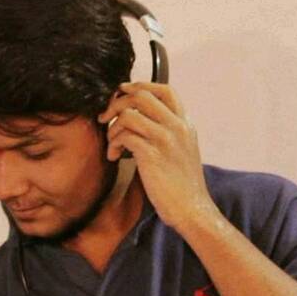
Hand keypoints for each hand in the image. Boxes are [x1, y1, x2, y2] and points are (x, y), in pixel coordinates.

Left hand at [98, 81, 219, 234]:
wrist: (191, 209)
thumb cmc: (182, 186)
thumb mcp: (183, 151)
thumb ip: (169, 133)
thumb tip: (142, 123)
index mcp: (185, 123)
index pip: (164, 90)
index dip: (139, 86)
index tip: (121, 94)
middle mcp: (177, 126)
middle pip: (141, 95)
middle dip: (116, 103)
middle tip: (105, 117)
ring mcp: (165, 139)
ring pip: (129, 115)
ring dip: (112, 128)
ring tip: (112, 144)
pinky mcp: (152, 155)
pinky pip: (124, 136)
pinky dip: (114, 144)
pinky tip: (114, 156)